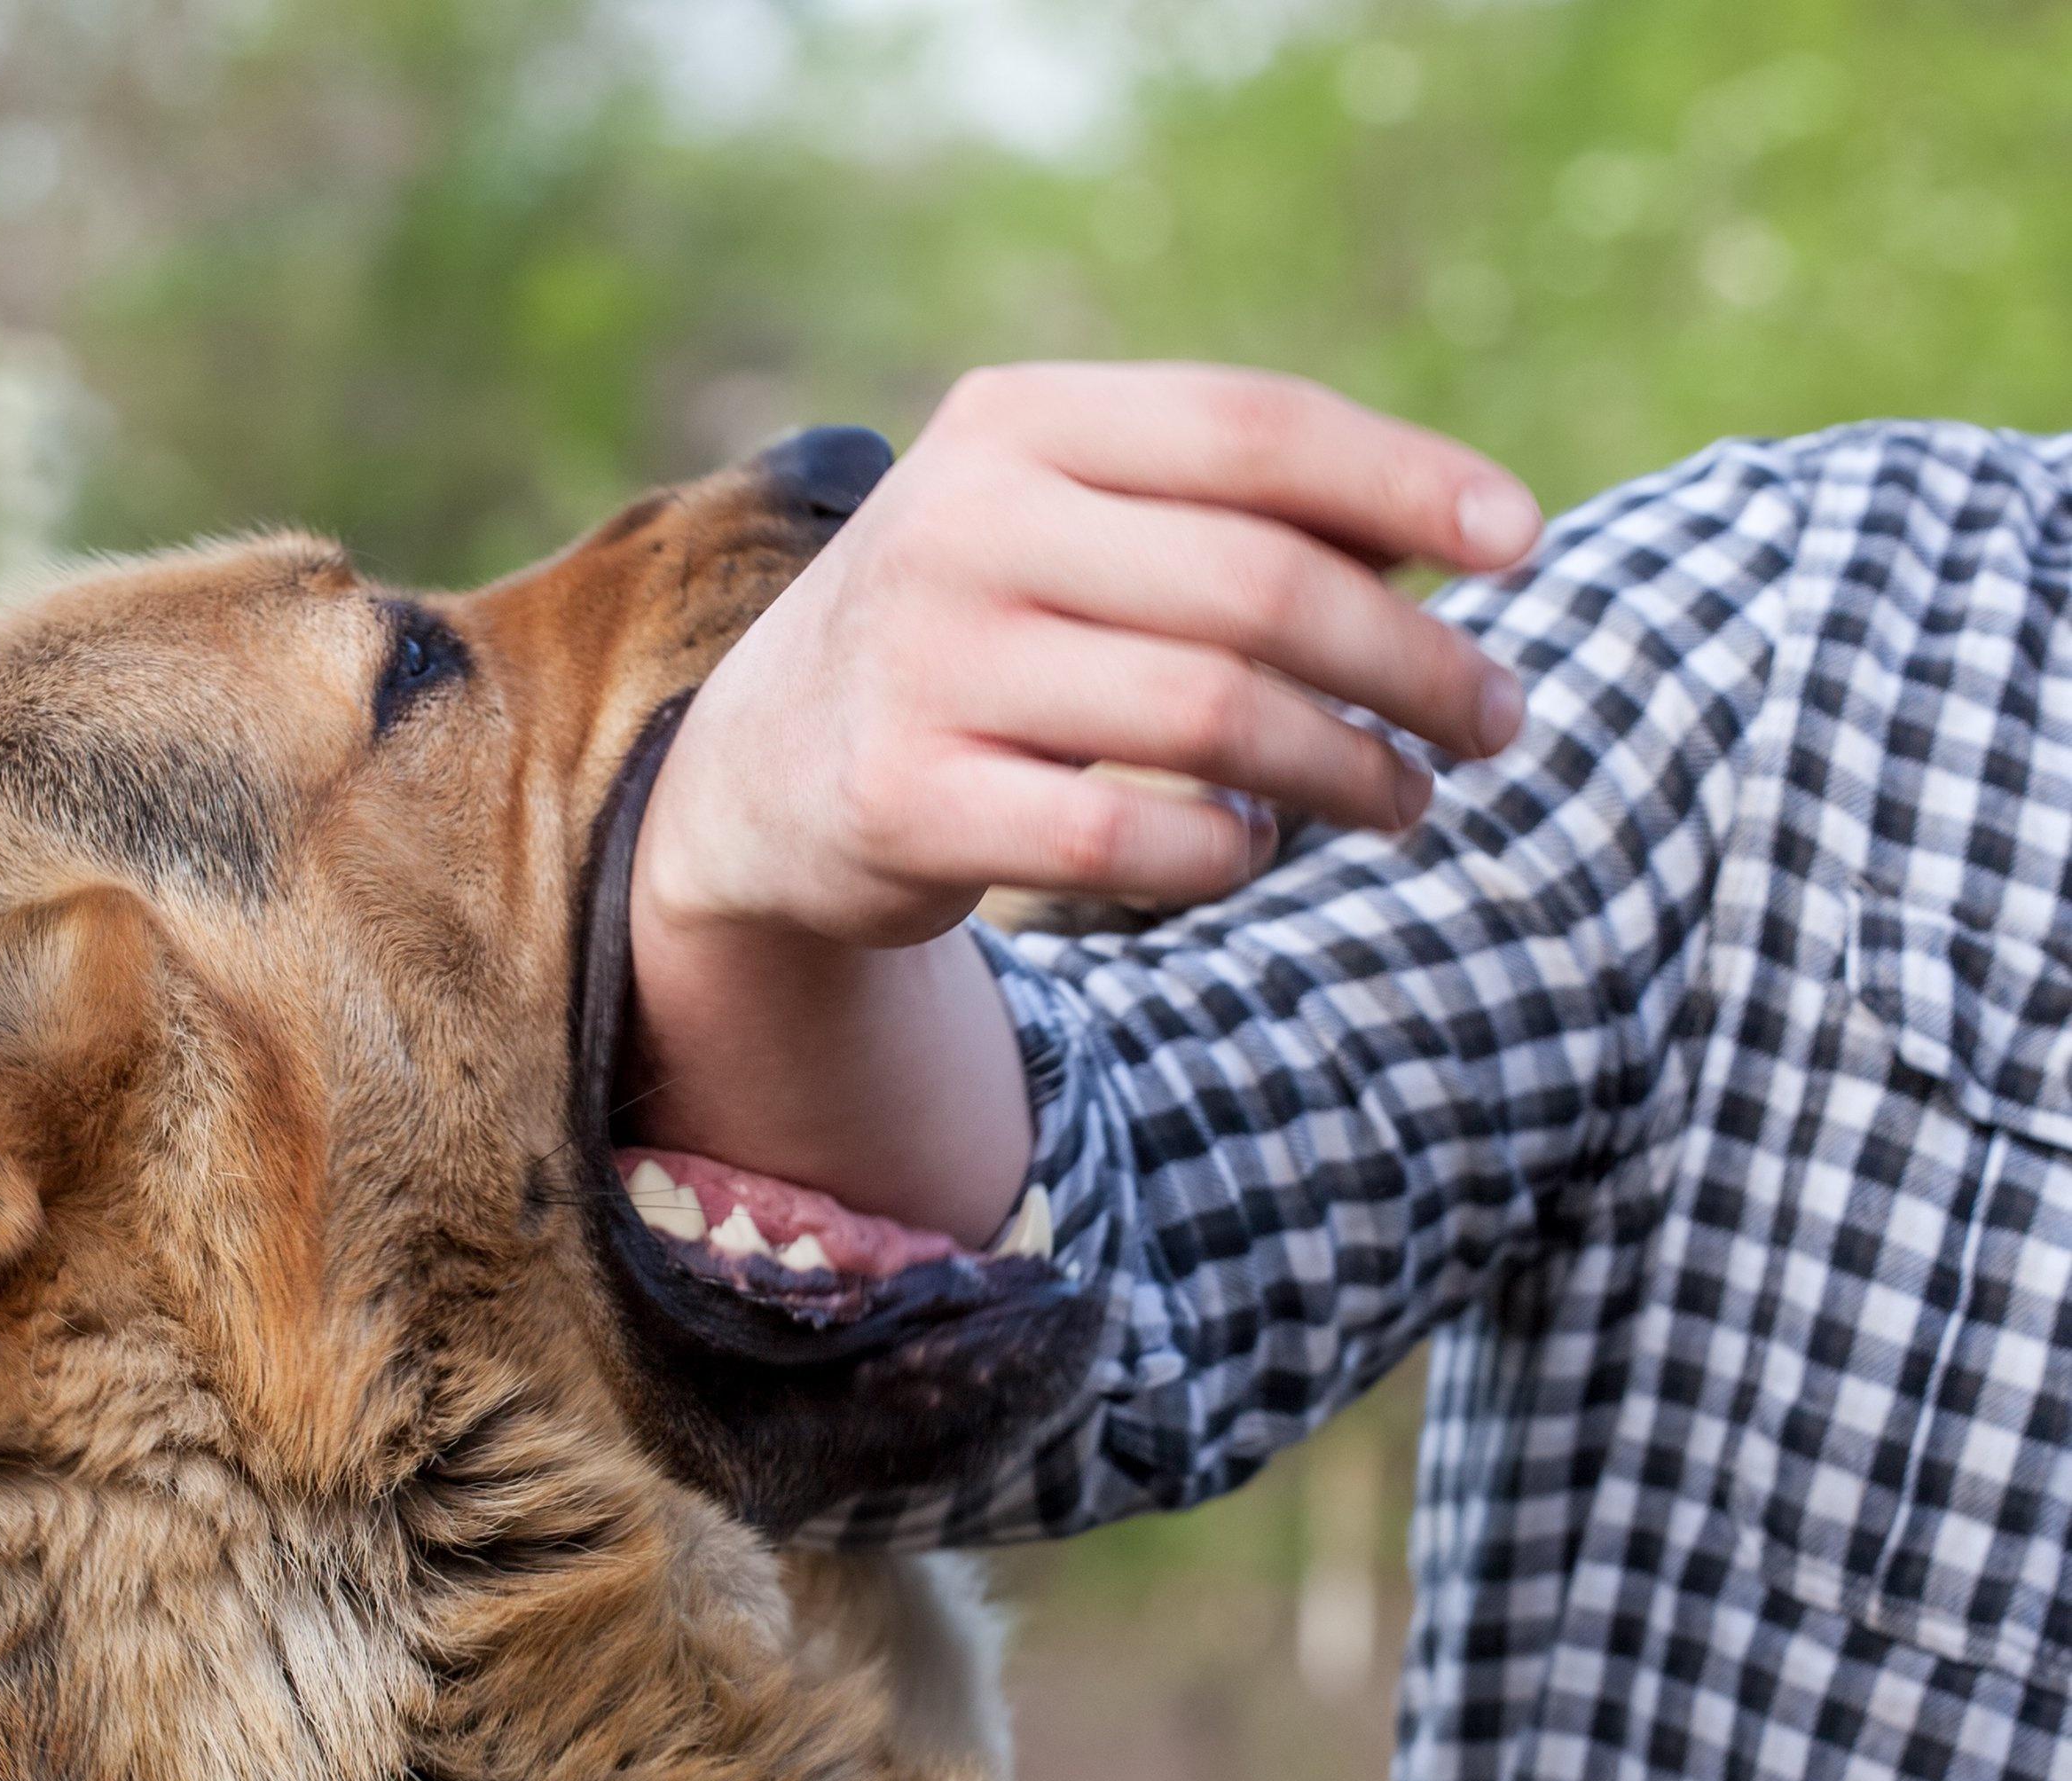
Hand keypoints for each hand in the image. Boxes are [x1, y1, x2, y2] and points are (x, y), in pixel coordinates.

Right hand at [626, 364, 1542, 1244]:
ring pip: (1213, 717)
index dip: (1409, 480)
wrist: (762, 768)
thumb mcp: (1071, 526)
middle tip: (1495, 721)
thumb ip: (1231, 513)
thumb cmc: (981, 630)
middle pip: (1258, 586)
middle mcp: (960, 527)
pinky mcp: (905, 800)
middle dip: (1412, 661)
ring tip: (1406, 799)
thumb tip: (1462, 539)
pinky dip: (1227, 851)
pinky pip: (1131, 837)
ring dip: (1349, 770)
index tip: (1523, 546)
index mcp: (1016, 424)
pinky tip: (1253, 847)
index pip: (1253, 428)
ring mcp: (926, 666)